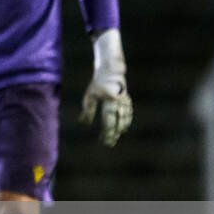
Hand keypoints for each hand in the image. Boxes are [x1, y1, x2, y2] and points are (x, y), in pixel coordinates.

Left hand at [80, 29, 131, 146]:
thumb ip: (88, 110)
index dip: (106, 132)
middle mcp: (119, 103)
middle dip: (114, 133)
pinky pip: (128, 112)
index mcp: (109, 101)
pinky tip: (124, 127)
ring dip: (121, 128)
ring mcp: (125, 101)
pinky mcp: (127, 99)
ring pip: (124, 118)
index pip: (108, 121)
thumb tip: (84, 124)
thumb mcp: (90, 96)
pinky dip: (127, 120)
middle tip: (110, 143)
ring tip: (117, 136)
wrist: (112, 70)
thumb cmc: (98, 84)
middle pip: (117, 122)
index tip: (104, 141)